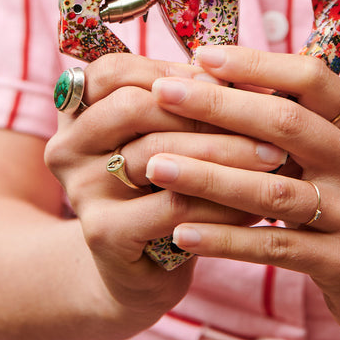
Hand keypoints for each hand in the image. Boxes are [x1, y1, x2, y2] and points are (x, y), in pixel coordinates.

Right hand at [44, 53, 286, 326]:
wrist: (136, 269)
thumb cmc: (160, 188)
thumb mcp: (162, 137)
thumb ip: (184, 102)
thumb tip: (247, 73)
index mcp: (76, 110)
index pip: (114, 71)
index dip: (169, 70)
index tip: (225, 81)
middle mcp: (67, 145)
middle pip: (133, 106)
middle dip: (206, 110)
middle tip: (265, 118)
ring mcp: (80, 190)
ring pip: (157, 155)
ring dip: (225, 154)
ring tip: (273, 157)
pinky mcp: (103, 232)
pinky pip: (172, 207)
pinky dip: (220, 202)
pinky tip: (256, 204)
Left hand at [144, 46, 339, 339]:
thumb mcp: (335, 154)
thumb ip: (290, 122)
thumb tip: (210, 76)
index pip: (311, 78)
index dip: (256, 62)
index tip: (202, 55)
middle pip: (286, 124)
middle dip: (219, 105)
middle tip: (163, 93)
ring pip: (272, 189)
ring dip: (208, 175)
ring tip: (154, 164)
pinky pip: (274, 246)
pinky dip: (224, 239)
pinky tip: (181, 233)